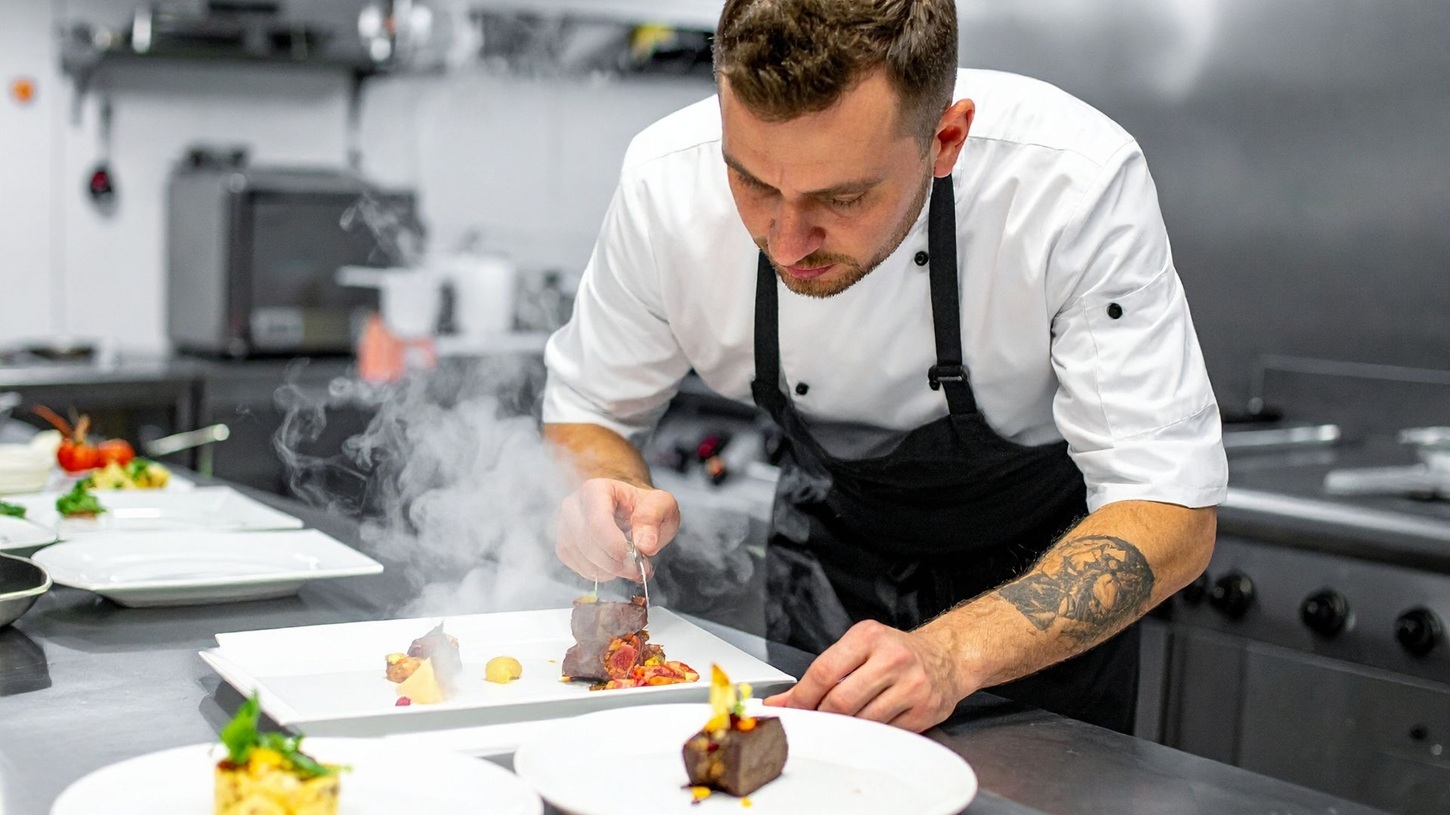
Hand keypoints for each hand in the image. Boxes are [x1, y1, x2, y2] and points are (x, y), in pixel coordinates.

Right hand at [555, 478, 679, 580]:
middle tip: (638, 569)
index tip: (636, 559)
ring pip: (581, 558)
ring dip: (609, 571)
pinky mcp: (564, 546)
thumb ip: (655, 518)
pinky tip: (615, 567)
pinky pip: (578, 567)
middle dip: (615, 563)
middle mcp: (573, 505)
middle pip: (586, 543)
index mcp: (596, 489)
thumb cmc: (644, 506)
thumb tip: (644, 545)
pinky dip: (599, 573)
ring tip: (631, 567)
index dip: (615, 546)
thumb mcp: (662, 504)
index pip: (597, 522)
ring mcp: (564, 526)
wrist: (631, 510)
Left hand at [763, 620, 966, 731]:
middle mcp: (892, 658)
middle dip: (820, 716)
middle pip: (840, 701)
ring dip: (844, 727)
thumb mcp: (858, 648)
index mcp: (869, 636)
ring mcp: (911, 685)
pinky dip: (869, 734)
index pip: (824, 671)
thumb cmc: (894, 652)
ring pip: (861, 721)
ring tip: (841, 722)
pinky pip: (884, 732)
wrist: (944, 658)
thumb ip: (822, 673)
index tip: (792, 709)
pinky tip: (867, 725)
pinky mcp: (924, 710)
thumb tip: (784, 699)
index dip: (802, 697)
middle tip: (813, 721)